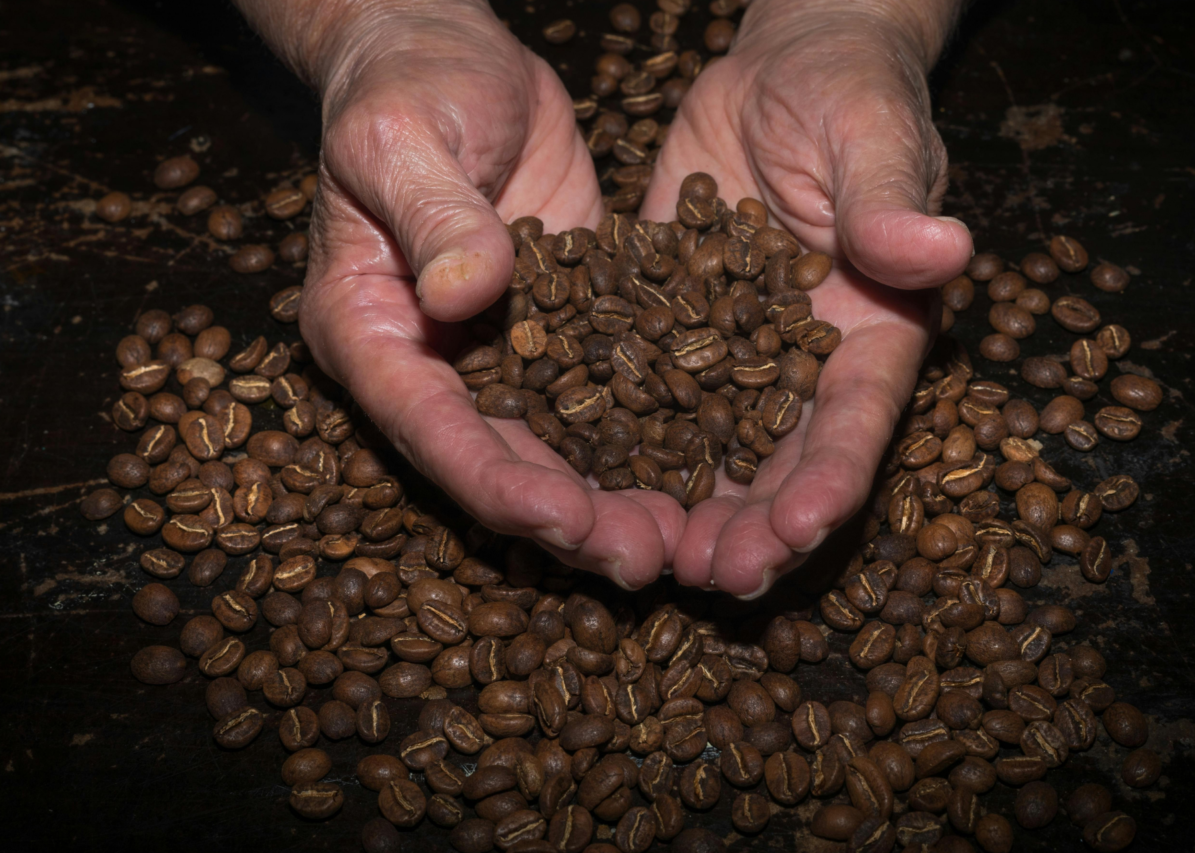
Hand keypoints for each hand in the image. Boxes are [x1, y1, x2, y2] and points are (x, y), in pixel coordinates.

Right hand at [250, 0, 684, 587]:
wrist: (444, 52)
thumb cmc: (406, 83)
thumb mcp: (405, 136)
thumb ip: (434, 216)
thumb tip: (462, 296)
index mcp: (367, 329)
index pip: (428, 426)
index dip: (496, 480)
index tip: (566, 517)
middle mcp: (426, 363)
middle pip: (495, 462)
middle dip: (570, 519)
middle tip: (647, 560)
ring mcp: (491, 354)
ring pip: (552, 448)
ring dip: (614, 498)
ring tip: (685, 541)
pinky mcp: (552, 329)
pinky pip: (597, 398)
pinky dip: (641, 438)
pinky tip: (701, 469)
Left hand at [641, 0, 972, 596]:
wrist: (781, 76)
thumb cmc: (849, 95)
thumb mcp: (873, 137)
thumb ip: (891, 198)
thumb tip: (942, 246)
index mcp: (871, 333)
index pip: (856, 422)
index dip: (830, 481)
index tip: (799, 528)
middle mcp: (803, 364)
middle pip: (780, 464)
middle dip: (751, 528)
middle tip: (712, 576)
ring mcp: (734, 356)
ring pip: (709, 451)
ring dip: (682, 509)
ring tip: (646, 556)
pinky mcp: (672, 330)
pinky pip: (643, 396)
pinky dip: (619, 444)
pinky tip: (581, 483)